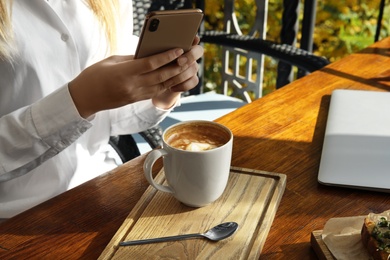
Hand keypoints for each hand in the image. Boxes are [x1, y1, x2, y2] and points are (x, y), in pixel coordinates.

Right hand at [69, 48, 191, 117]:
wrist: (85, 98)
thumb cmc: (94, 76)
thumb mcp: (111, 61)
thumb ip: (131, 59)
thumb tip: (149, 54)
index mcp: (124, 73)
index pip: (150, 65)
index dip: (166, 57)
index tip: (178, 50)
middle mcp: (132, 86)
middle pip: (160, 76)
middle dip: (177, 67)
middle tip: (189, 58)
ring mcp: (135, 95)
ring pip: (161, 86)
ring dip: (175, 77)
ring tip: (186, 68)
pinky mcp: (136, 100)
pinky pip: (155, 92)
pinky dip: (166, 85)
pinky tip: (174, 78)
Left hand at [152, 36, 203, 108]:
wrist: (153, 84)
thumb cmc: (151, 64)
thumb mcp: (150, 54)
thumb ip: (155, 47)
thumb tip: (152, 38)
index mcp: (182, 43)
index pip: (193, 38)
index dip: (191, 41)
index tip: (181, 48)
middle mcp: (189, 53)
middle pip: (198, 51)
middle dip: (189, 57)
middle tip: (178, 61)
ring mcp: (192, 66)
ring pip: (194, 68)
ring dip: (181, 74)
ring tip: (169, 79)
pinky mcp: (191, 79)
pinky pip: (193, 81)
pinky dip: (183, 85)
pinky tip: (171, 87)